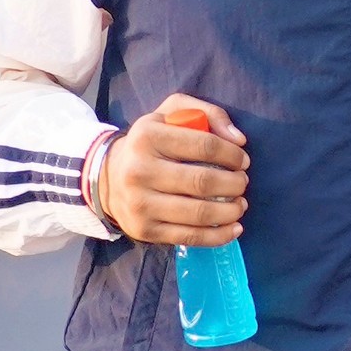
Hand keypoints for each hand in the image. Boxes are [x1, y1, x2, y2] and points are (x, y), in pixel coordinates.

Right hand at [96, 93, 248, 244]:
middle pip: (203, 182)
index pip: (205, 145)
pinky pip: (190, 237)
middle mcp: (139, 171)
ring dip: (230, 211)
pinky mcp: (145, 230)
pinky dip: (219, 236)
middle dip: (234, 184)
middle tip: (242, 183)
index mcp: (147, 136)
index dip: (232, 155)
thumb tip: (238, 139)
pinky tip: (234, 229)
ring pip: (199, 213)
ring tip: (240, 205)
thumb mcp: (170, 114)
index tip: (242, 161)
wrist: (107, 178)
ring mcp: (140, 204)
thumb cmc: (149, 144)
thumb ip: (207, 114)